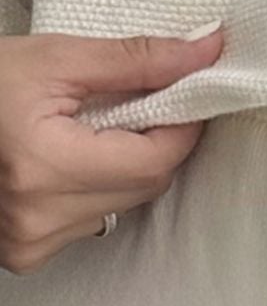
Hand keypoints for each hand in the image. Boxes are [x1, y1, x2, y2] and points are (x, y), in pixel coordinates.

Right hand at [0, 23, 223, 274]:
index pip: (156, 160)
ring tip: (92, 129)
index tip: (187, 93)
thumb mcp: (57, 59)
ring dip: (126, 167)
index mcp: (45, 168)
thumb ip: (137, 59)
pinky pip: (91, 221)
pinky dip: (96, 189)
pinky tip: (70, 158)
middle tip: (140, 103)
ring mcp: (28, 243)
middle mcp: (37, 219)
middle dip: (157, 142)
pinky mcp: (23, 254)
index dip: (183, 125)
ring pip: (123, 205)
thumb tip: (205, 51)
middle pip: (145, 186)